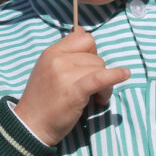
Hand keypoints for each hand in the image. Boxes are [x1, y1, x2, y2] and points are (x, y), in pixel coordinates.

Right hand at [12, 27, 129, 144]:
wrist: (31, 125)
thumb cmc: (42, 99)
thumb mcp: (47, 68)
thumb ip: (65, 52)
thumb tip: (81, 30)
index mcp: (51, 52)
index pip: (83, 38)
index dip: (91, 51)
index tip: (87, 67)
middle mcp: (58, 59)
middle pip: (95, 56)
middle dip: (98, 72)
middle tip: (91, 90)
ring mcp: (65, 74)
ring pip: (100, 68)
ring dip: (104, 85)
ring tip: (94, 99)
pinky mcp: (74, 91)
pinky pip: (100, 78)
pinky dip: (115, 76)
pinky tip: (125, 74)